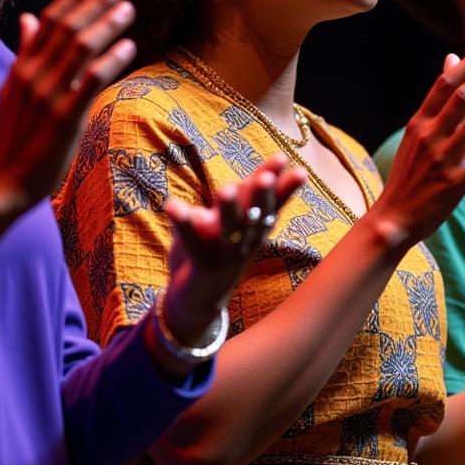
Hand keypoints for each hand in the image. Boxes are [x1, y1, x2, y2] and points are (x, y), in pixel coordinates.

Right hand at [0, 0, 137, 215]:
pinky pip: (90, 80)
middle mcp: (34, 74)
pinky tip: (129, 46)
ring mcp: (48, 95)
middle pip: (68, 27)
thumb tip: (29, 19)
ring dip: (107, 24)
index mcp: (23, 65)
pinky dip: (110, 59)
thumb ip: (26, 52)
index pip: (52, 18)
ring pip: (80, 48)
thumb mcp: (14, 88)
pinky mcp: (64, 117)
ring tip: (129, 8)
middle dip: (97, 1)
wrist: (3, 181)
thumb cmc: (15, 135)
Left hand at [162, 154, 305, 344]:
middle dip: (260, 196)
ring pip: (228, 230)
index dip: (282, 185)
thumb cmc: (215, 249)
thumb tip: (248, 179)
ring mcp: (225, 255)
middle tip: (265, 177)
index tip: (291, 163)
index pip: (273, 203)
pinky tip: (173, 205)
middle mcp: (245, 241)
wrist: (198, 300)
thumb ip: (238, 198)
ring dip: (227, 210)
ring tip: (224, 190)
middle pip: (255, 214)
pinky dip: (183, 225)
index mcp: (255, 228)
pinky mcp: (201, 266)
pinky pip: (192, 244)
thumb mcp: (229, 222)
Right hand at [371, 42, 464, 246]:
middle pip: (461, 98)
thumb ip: (437, 100)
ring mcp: (441, 160)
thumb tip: (451, 60)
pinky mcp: (453, 185)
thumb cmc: (409, 172)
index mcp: (419, 122)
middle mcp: (429, 137)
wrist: (393, 217)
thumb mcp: (416, 132)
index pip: (445, 83)